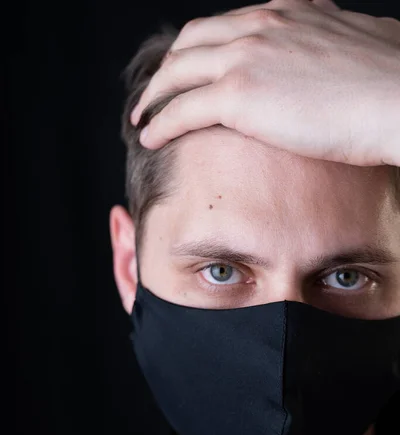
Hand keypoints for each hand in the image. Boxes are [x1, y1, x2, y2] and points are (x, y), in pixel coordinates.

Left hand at [131, 0, 399, 166]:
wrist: (399, 99)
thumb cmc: (391, 82)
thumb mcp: (358, 44)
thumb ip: (331, 42)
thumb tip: (335, 53)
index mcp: (287, 12)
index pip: (227, 26)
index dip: (201, 50)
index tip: (190, 71)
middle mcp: (260, 25)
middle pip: (191, 42)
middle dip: (168, 69)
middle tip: (156, 93)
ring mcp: (246, 56)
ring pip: (178, 72)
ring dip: (153, 96)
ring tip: (141, 118)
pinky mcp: (239, 95)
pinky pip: (182, 109)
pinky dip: (160, 122)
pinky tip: (148, 137)